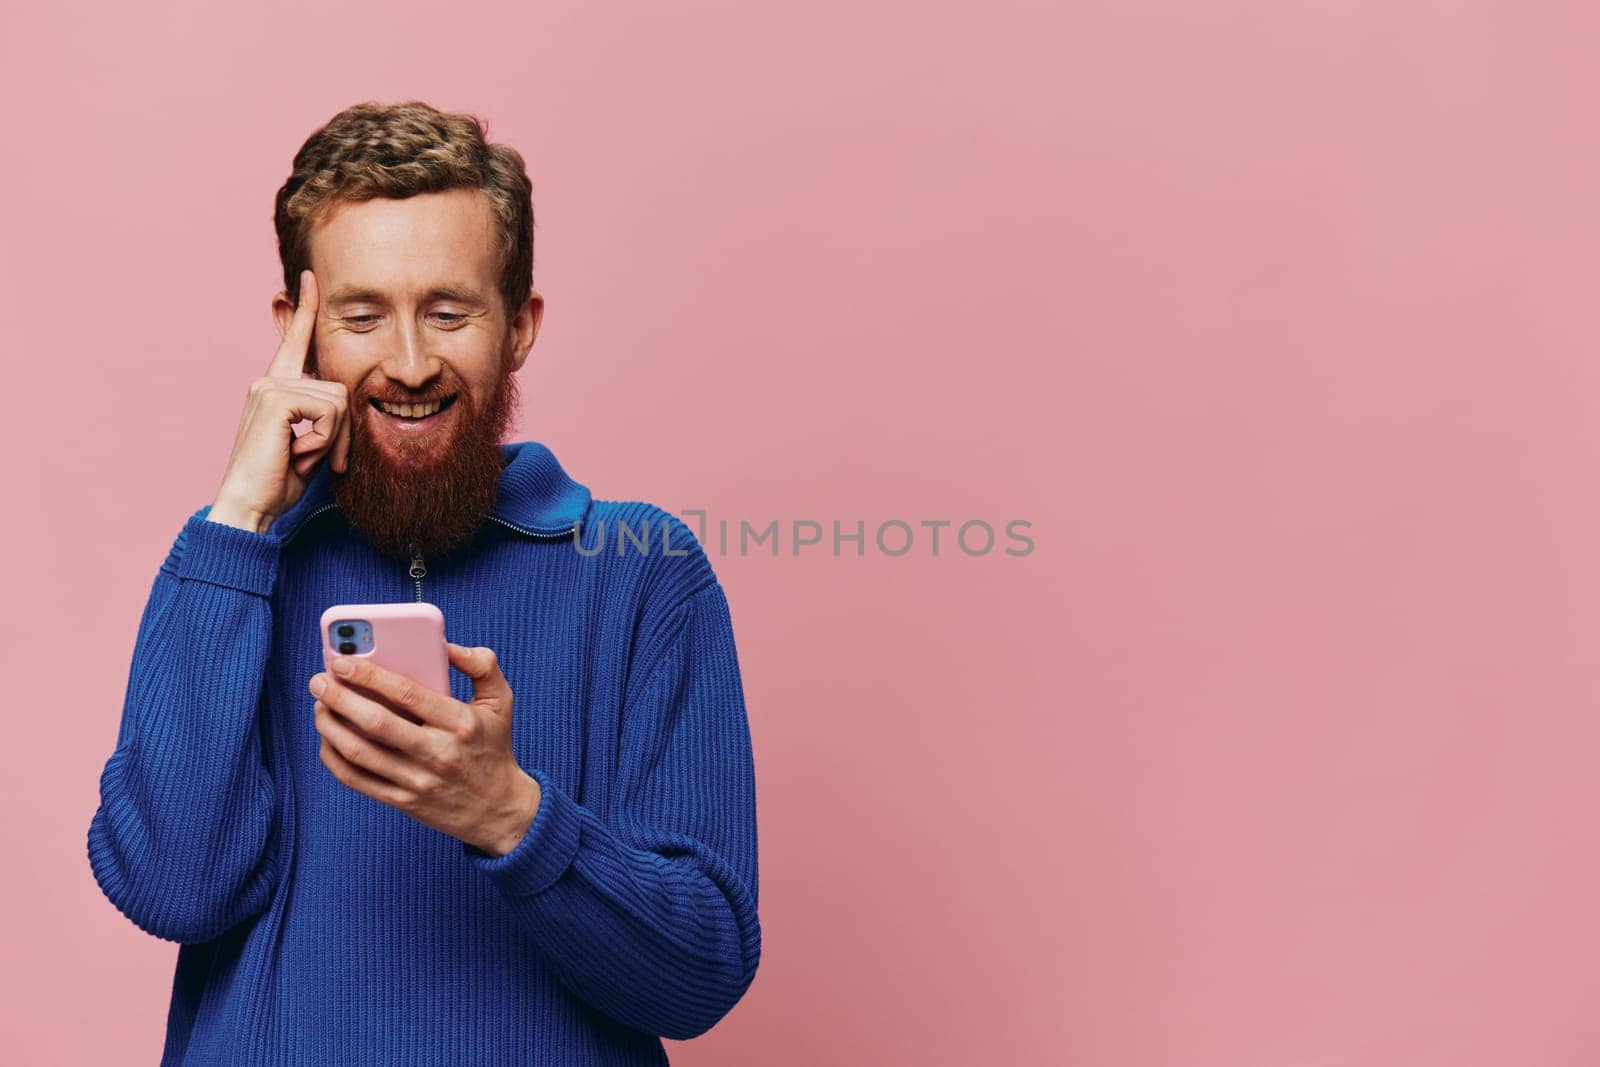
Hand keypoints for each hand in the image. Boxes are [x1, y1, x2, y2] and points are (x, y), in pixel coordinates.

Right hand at [209, 270, 351, 532]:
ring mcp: (269, 387)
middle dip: (344, 430)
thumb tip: (346, 402)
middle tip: (327, 459)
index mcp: (275, 388)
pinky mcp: (276, 399)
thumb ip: (324, 419)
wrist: (249, 505)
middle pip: (340, 388)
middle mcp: (268, 380)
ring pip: (339, 401)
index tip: (310, 278)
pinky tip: (298, 454)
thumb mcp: (310, 445)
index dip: (304, 311)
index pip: (293, 342)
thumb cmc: (278, 482)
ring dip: (334, 438)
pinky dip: (325, 440)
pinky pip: (330, 412)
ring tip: (304, 457)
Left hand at [308, 641, 540, 855]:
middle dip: (339, 697)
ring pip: (359, 752)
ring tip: (319, 705)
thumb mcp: (501, 701)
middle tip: (319, 680)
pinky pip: (357, 780)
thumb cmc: (494, 746)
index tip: (343, 661)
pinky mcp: (403, 802)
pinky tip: (328, 738)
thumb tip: (445, 645)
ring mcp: (418, 781)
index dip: (369, 675)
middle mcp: (438, 753)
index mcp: (460, 723)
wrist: (499, 809)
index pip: (407, 694)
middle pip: (375, 722)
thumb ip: (481, 664)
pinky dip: (334, 758)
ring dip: (330, 726)